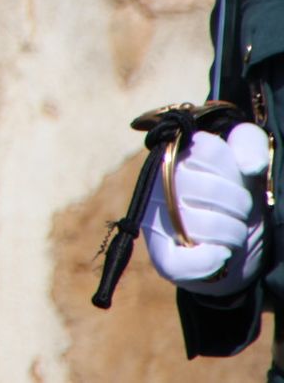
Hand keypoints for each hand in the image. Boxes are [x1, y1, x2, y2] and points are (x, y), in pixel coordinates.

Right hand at [141, 123, 268, 296]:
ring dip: (233, 233)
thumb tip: (249, 166)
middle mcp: (159, 186)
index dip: (233, 169)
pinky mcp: (162, 257)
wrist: (233, 255)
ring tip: (232, 233)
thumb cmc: (237, 203)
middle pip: (209, 187)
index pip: (208, 149)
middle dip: (240, 204)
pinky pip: (181, 261)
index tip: (239, 180)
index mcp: (176, 158)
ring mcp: (156, 221)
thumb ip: (249, 144)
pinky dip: (209, 260)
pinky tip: (220, 255)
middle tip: (239, 212)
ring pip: (204, 224)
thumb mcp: (246, 168)